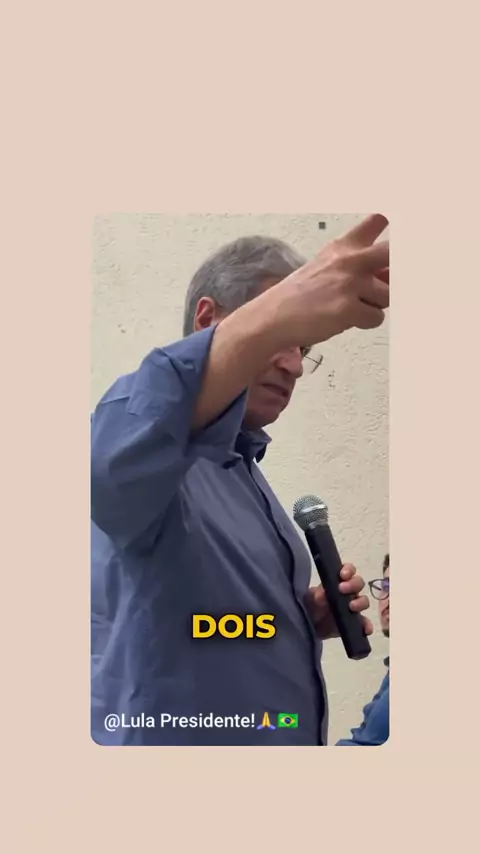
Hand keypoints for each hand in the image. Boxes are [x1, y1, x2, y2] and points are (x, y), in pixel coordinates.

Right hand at [269, 213, 389, 347]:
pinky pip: (376, 317)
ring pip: (387, 295)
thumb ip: (358, 265)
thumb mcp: (326, 266)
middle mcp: (349, 260)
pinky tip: (345, 319)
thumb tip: (391, 273)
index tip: (408, 228)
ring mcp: (349, 283)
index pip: (377, 221)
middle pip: (392, 253)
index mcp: (343, 246)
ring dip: (375, 304)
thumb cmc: (300, 295)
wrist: (274, 316)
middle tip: (389, 278)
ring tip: (351, 307)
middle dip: (397, 267)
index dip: (395, 223)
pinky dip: (365, 322)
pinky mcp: (348, 308)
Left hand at [304, 564, 372, 640]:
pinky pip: (365, 623)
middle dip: (353, 584)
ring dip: (360, 602)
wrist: (311, 625)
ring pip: (364, 601)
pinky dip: (367, 625)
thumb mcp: (310, 598)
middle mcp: (349, 592)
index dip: (348, 570)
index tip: (342, 575)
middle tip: (342, 589)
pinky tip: (366, 629)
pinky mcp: (355, 623)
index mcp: (339, 581)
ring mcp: (354, 607)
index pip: (349, 570)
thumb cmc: (312, 605)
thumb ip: (316, 594)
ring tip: (352, 607)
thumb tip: (323, 594)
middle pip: (359, 583)